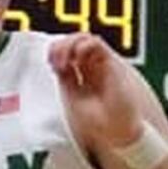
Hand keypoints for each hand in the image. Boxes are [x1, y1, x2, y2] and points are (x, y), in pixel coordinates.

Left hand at [50, 32, 144, 151]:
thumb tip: (58, 61)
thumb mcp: (72, 97)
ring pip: (84, 38)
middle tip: (56, 63)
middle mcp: (93, 66)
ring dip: (69, 44)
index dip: (55, 51)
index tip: (51, 64)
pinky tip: (76, 59)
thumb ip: (66, 77)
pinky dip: (83, 46)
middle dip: (60, 46)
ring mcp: (102, 64)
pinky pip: (96, 43)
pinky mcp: (112, 63)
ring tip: (65, 62)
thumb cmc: (98, 121)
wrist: (116, 131)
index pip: (67, 51)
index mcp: (83, 75)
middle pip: (74, 41)